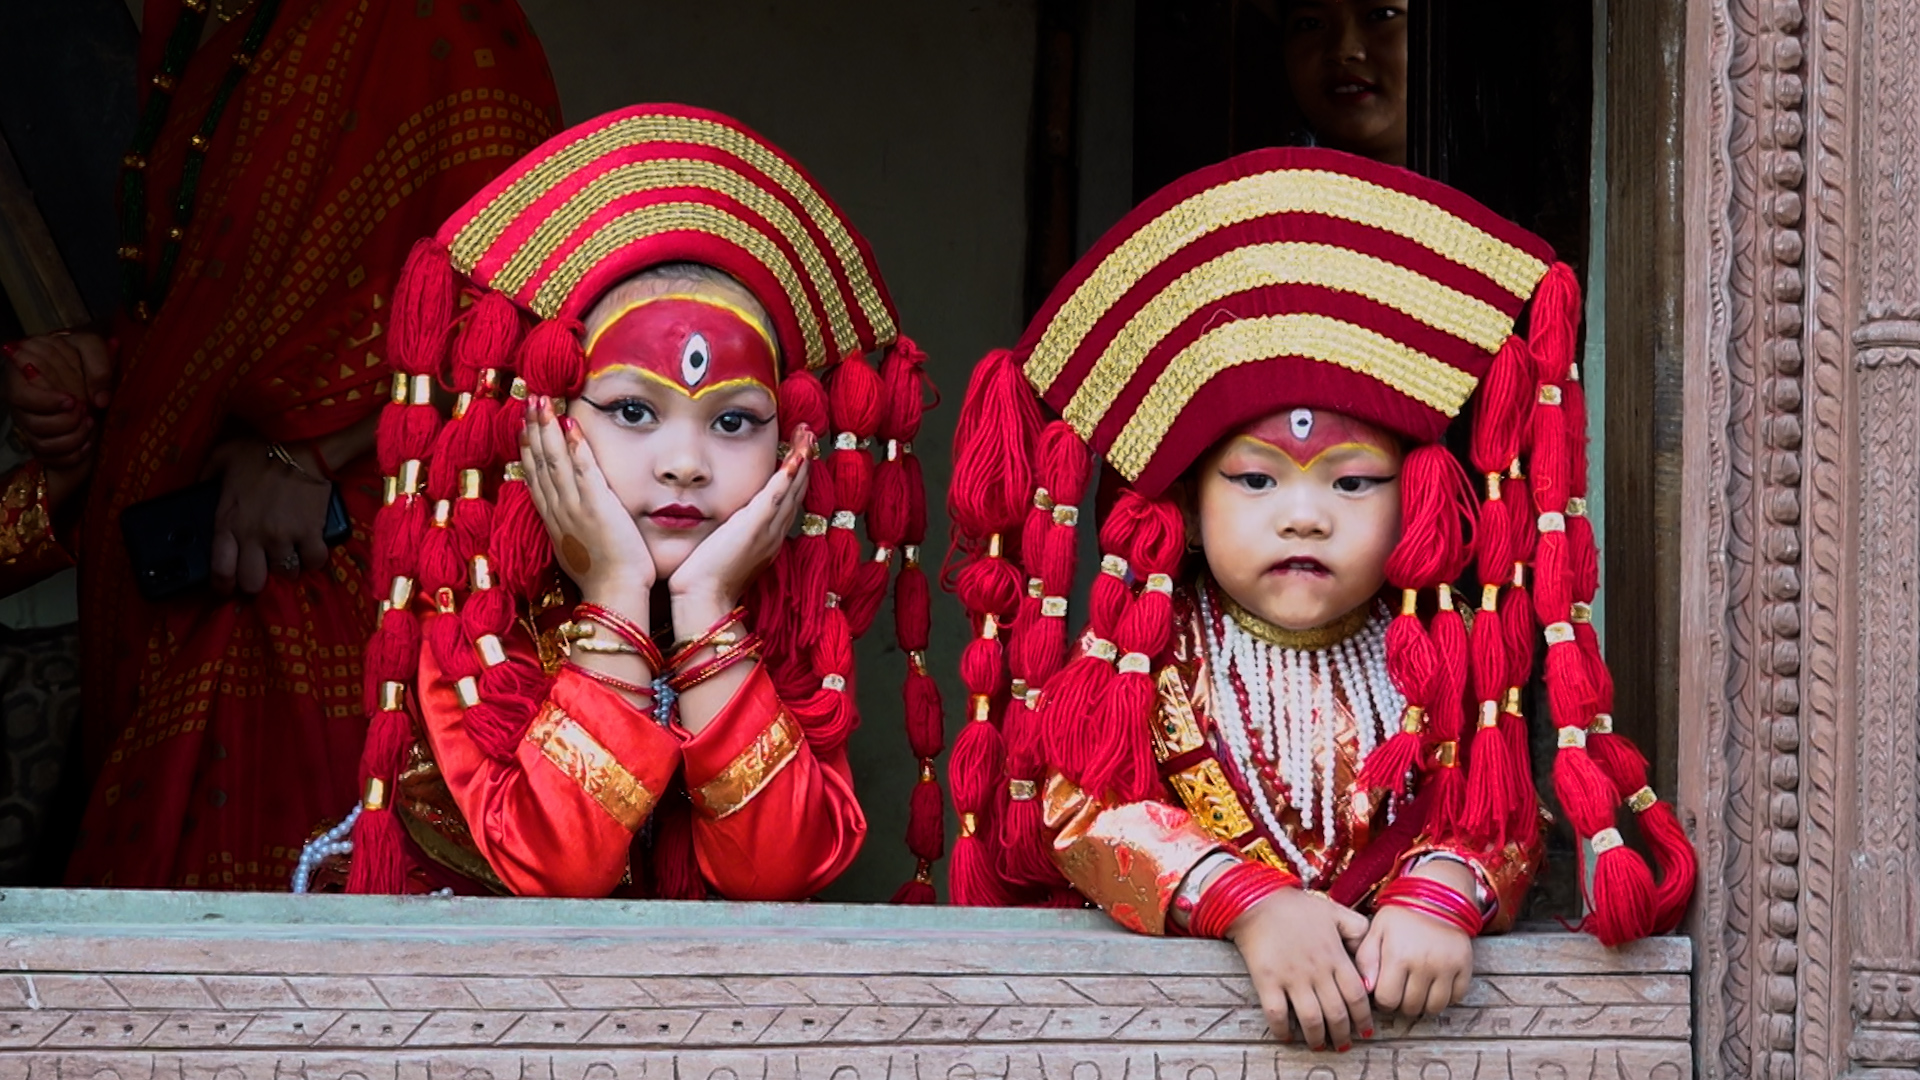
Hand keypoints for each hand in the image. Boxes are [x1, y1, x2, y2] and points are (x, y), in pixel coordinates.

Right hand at [5, 332, 113, 468]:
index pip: (18, 394)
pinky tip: (89, 442)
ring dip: (71, 438)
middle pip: (30, 423)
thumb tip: (100, 399)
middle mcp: (23, 402)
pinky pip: (52, 458)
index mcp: (24, 375)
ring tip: (90, 423)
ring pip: (41, 443)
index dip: (44, 402)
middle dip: (63, 422)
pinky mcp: (43, 440)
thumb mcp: (91, 348)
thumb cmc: (85, 358)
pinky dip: (73, 454)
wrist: (91, 377)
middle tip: (85, 411)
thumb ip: (98, 363)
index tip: (72, 401)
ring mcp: (31, 423)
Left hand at [204, 438, 333, 593]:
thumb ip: (206, 476)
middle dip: (255, 581)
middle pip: (253, 582)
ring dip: (287, 568)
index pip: (220, 570)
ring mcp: (284, 537)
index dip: (222, 585)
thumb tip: (198, 486)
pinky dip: (313, 559)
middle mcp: (254, 536)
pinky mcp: (311, 533)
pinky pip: (315, 561)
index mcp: (228, 522)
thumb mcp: (222, 457)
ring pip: (286, 574)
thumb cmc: (260, 449)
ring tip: (288, 556)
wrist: (301, 443)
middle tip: (261, 571)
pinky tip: (311, 550)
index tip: (226, 586)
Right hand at [520, 395, 653, 612]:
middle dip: (533, 428)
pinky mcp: (597, 506)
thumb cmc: (602, 575)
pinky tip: (570, 422)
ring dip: (547, 428)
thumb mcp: (576, 547)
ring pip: (555, 460)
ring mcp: (575, 507)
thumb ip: (571, 525)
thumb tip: (568, 512)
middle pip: (540, 462)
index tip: (523, 424)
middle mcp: (558, 509)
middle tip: (528, 399)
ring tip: (541, 401)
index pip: (535, 475)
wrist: (613, 593)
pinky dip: (575, 445)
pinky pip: (583, 470)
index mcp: (552, 519)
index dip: (528, 447)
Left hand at [667, 427, 812, 634]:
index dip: (795, 474)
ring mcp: (768, 529)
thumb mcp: (720, 548)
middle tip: (808, 434)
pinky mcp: (756, 525)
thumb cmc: (703, 579)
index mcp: (766, 538)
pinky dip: (790, 473)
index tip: (798, 450)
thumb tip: (717, 518)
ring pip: (792, 488)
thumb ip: (725, 530)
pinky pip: (778, 494)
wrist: (702, 599)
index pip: (786, 500)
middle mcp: (773, 533)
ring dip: (802, 459)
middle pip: (796, 490)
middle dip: (804, 460)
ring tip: (806, 435)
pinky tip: (797, 454)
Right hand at [1228, 888, 1373, 1049]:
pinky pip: (1276, 1014)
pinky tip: (1287, 1036)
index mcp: (1335, 956)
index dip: (1363, 1018)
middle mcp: (1316, 971)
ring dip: (1317, 1038)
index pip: (1357, 996)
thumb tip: (1370, 957)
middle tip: (1343, 1044)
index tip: (1365, 1031)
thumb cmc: (1297, 906)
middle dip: (1342, 1034)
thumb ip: (1358, 930)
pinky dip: (1283, 1030)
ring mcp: (1291, 977)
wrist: (1257, 900)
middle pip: (1336, 1013)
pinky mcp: (1267, 980)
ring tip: (1319, 1045)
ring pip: (1311, 1019)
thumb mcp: (1335, 911)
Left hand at [1354, 869, 1477, 1019]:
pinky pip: (1456, 998)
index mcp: (1398, 955)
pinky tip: (1435, 985)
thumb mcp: (1376, 930)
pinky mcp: (1465, 967)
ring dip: (1423, 1005)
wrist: (1438, 896)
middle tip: (1401, 990)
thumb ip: (1366, 959)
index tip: (1385, 991)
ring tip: (1416, 990)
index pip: (1387, 1000)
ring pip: (1434, 1008)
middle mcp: (1423, 964)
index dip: (1383, 1000)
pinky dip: (1445, 998)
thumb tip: (1366, 989)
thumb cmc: (1402, 915)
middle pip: (1411, 1007)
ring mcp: (1446, 967)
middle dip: (1402, 1004)